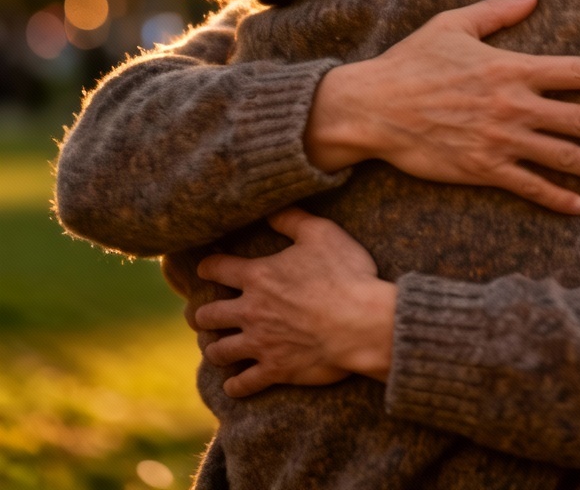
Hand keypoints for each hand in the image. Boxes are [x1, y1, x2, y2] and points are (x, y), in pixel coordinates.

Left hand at [193, 209, 395, 396]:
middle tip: (203, 314)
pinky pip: (243, 384)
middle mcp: (251, 311)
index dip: (208, 266)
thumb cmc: (345, 274)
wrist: (363, 322)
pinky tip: (234, 384)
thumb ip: (292, 219)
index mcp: (258, 276)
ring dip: (215, 348)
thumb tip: (271, 209)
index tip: (207, 267)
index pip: (216, 268)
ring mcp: (261, 343)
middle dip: (202, 314)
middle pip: (208, 315)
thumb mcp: (321, 233)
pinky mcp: (275, 369)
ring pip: (219, 351)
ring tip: (216, 347)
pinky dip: (235, 385)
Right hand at [306, 0, 579, 215]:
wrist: (373, 108)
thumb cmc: (411, 63)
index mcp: (510, 68)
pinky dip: (557, 197)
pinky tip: (578, 205)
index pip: (573, 72)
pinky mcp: (482, 169)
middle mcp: (513, 105)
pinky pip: (530, 186)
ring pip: (562, 156)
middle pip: (579, 119)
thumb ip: (497, 11)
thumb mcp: (452, 25)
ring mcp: (500, 140)